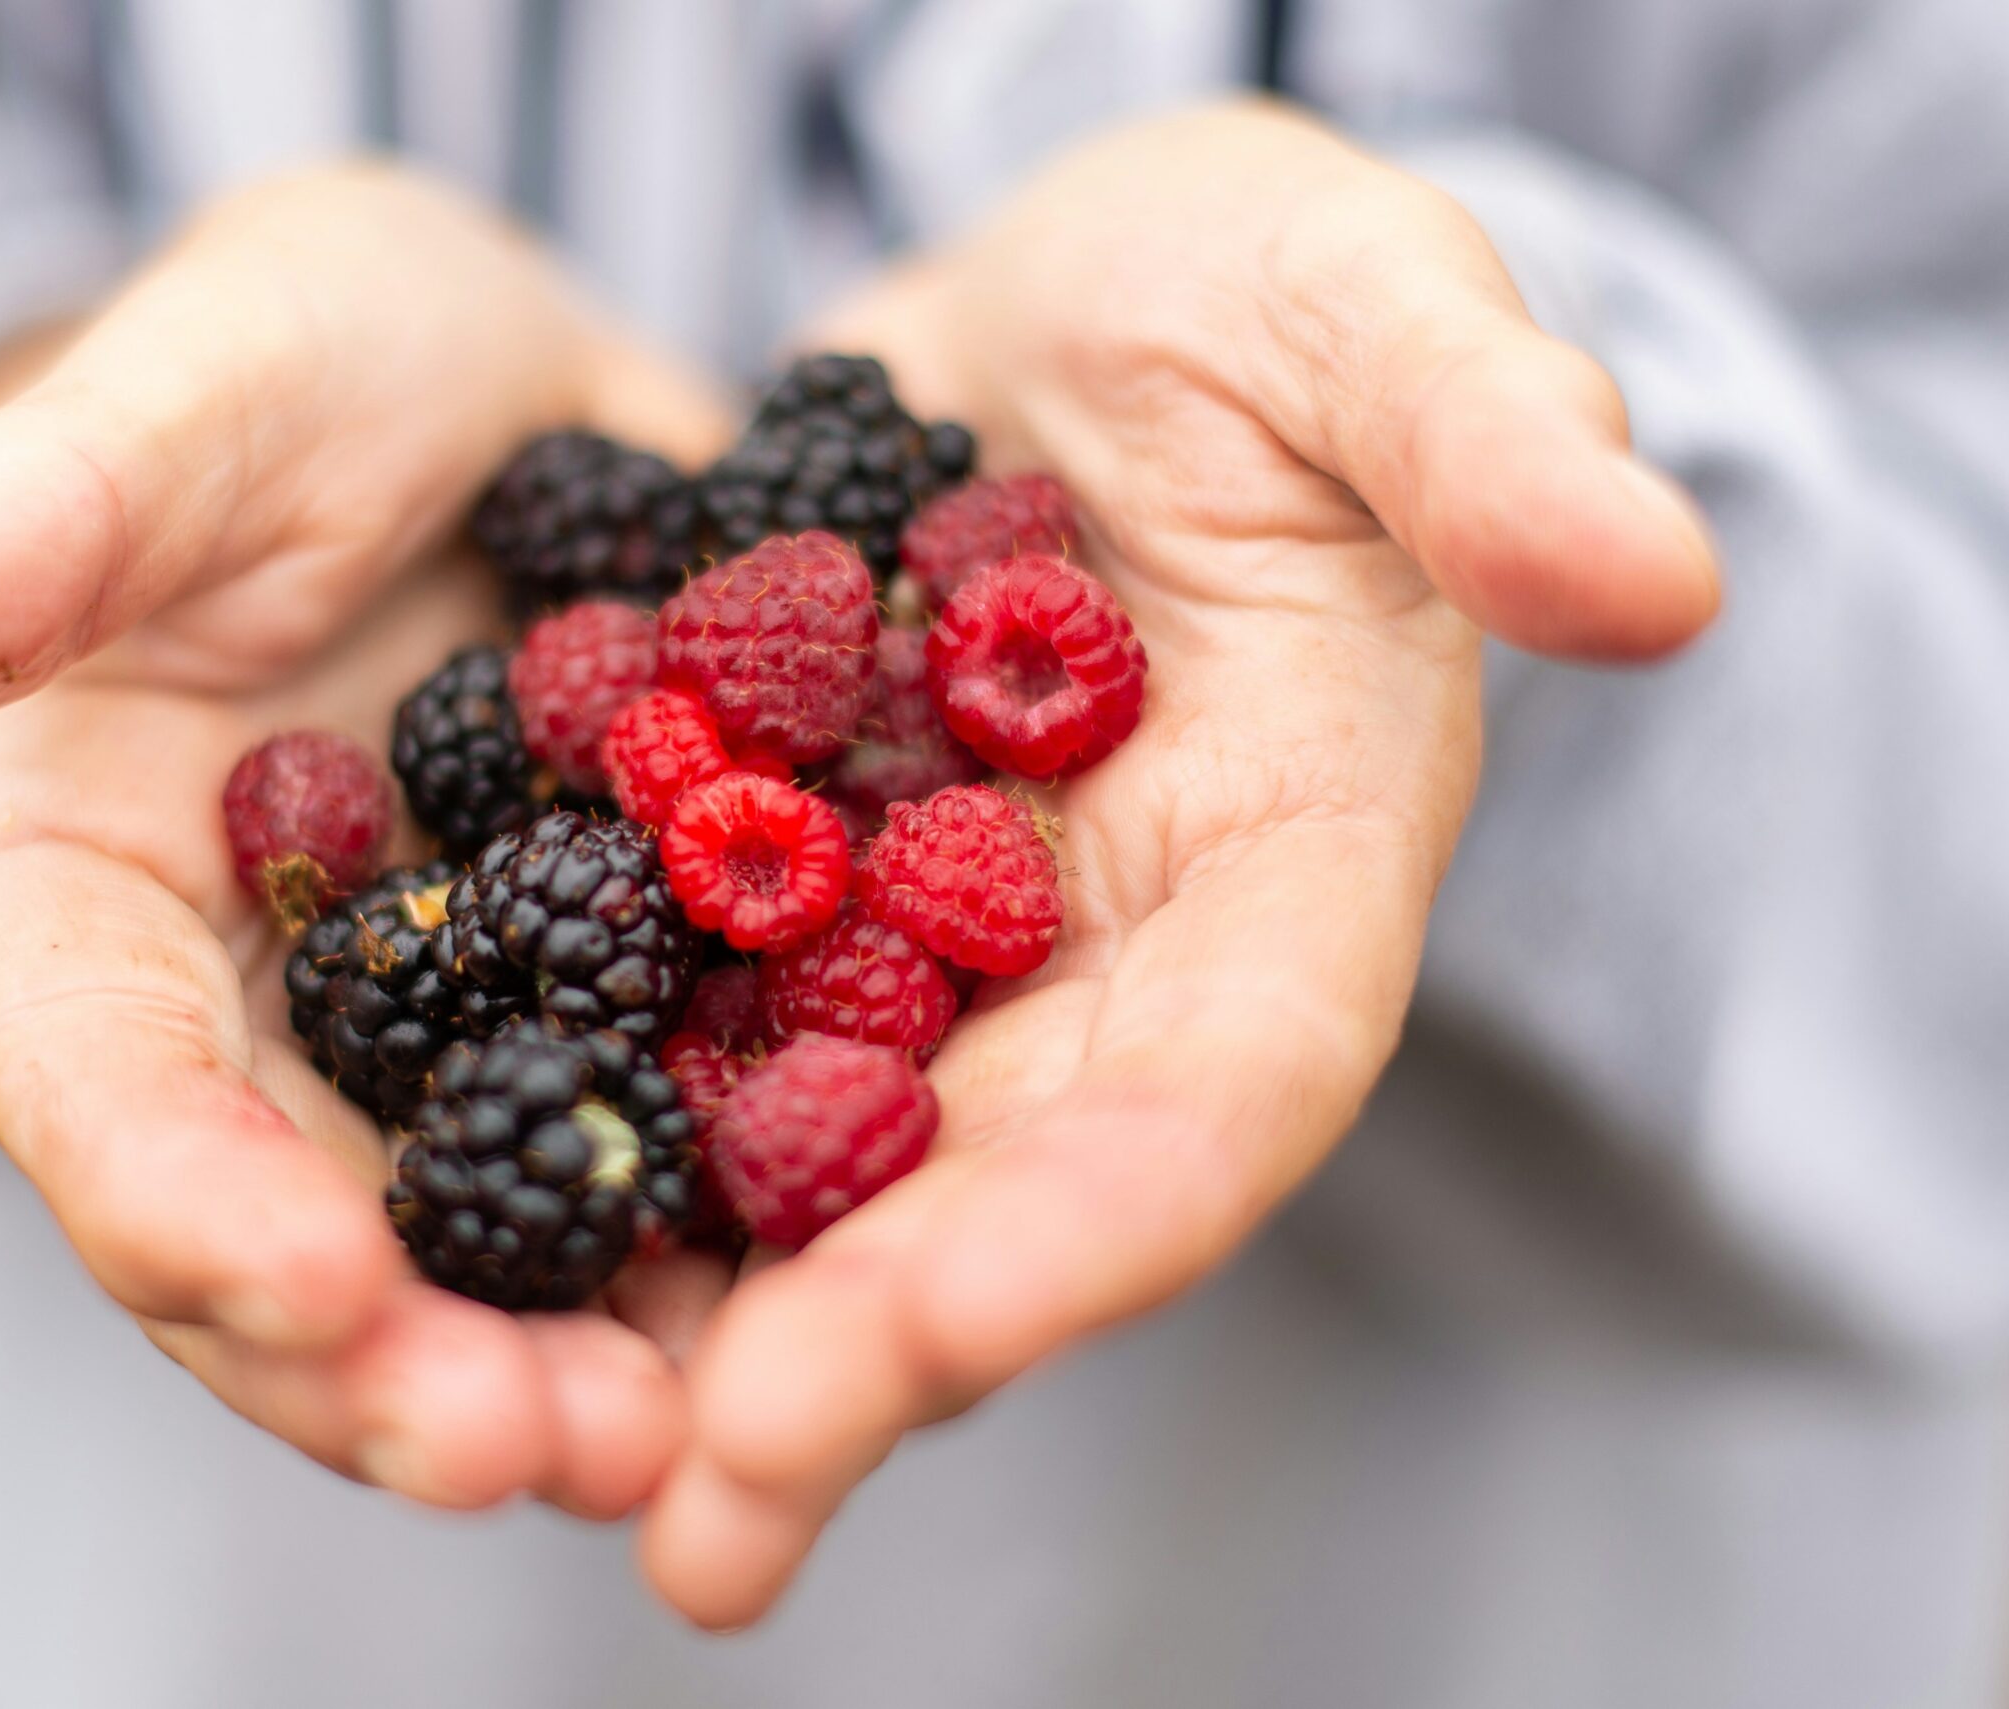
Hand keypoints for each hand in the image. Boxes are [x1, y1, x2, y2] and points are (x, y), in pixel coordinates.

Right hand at [0, 165, 739, 1517]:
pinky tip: (827, 1307)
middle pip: (290, 1236)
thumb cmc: (298, 358)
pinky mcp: (620, 1019)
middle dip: (395, 1371)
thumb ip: (31, 523)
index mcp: (95, 888)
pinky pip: (665, 1159)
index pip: (96, 1083)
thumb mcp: (189, 395)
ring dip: (575, 1371)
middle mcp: (260, 1011)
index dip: (181, 1199)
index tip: (301, 1286)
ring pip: (481, 1252)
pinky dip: (731, 1252)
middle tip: (534, 1458)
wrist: (502, 383)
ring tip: (690, 1448)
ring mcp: (448, 1038)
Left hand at [639, 103, 1720, 1627]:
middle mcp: (1106, 964)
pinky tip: (446, 1241)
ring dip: (707, 1328)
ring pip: (829, 1169)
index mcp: (1288, 863)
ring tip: (558, 1466)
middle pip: (1006, 1197)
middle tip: (711, 1512)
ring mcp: (931, 956)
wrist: (1060, 315)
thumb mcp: (1366, 310)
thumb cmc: (1254, 298)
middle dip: (868, 1357)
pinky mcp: (776, 900)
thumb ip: (1481, 430)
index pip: (1225, 1083)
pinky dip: (576, 1131)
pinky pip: (676, 1033)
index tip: (944, 1326)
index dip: (1100, 1220)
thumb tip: (1655, 574)